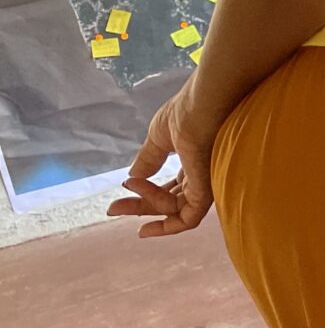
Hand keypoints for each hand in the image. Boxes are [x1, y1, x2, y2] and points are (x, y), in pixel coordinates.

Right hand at [106, 84, 218, 237]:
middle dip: (139, 208)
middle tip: (112, 209)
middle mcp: (202, 177)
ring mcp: (206, 186)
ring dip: (145, 206)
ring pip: (174, 212)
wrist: (201, 105)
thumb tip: (132, 178)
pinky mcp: (208, 193)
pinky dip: (165, 222)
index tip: (118, 199)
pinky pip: (187, 218)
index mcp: (193, 164)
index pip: (169, 190)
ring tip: (128, 188)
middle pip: (170, 204)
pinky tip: (142, 215)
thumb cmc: (186, 113)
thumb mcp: (158, 138)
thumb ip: (148, 159)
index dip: (145, 196)